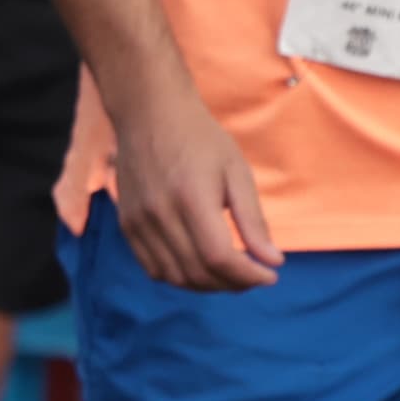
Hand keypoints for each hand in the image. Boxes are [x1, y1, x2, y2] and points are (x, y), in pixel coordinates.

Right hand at [109, 83, 283, 291]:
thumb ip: (252, 220)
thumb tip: (273, 261)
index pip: (219, 257)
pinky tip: (200, 266)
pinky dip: (180, 277)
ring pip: (174, 276)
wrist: (149, 115)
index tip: (271, 275)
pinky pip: (153, 268)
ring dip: (207, 285)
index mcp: (191, 198)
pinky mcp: (127, 225)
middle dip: (233, 284)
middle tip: (255, 275)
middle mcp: (159, 215)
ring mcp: (138, 222)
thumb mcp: (236, 172)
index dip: (249, 275)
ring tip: (231, 275)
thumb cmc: (200, 139)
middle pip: (197, 272)